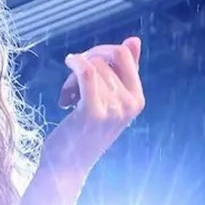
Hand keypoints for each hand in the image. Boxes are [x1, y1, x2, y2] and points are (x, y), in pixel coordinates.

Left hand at [42, 36, 144, 175]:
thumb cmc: (83, 131)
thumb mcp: (108, 100)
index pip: (124, 54)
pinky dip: (76, 62)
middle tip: (71, 84)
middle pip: (104, 58)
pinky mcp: (93, 113)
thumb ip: (123, 72)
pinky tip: (69, 61)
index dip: (100, 52)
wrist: (67, 165)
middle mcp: (130, 104)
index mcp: (137, 99)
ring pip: (91, 66)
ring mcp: (114, 109)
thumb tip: (134, 39)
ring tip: (68, 96)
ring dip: (72, 76)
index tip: (85, 66)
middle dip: (84, 63)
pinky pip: (87, 73)